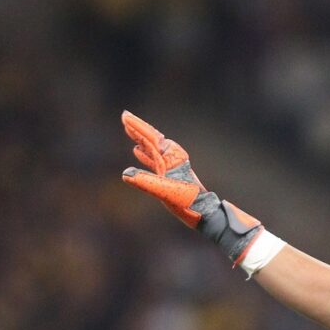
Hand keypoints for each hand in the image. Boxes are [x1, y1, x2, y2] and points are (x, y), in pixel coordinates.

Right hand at [120, 111, 262, 264]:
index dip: (137, 126)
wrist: (204, 213)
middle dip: (138, 129)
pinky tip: (137, 152)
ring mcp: (171, 167)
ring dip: (141, 140)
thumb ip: (146, 182)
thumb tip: (126, 174)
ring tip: (129, 131)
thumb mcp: (165, 192)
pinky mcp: (170, 175)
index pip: (151, 137)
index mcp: (171, 157)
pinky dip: (145, 155)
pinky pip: (154, 161)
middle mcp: (171, 159)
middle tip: (124, 118)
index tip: (125, 116)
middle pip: (152, 139)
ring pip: (152, 149)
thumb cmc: (188, 202)